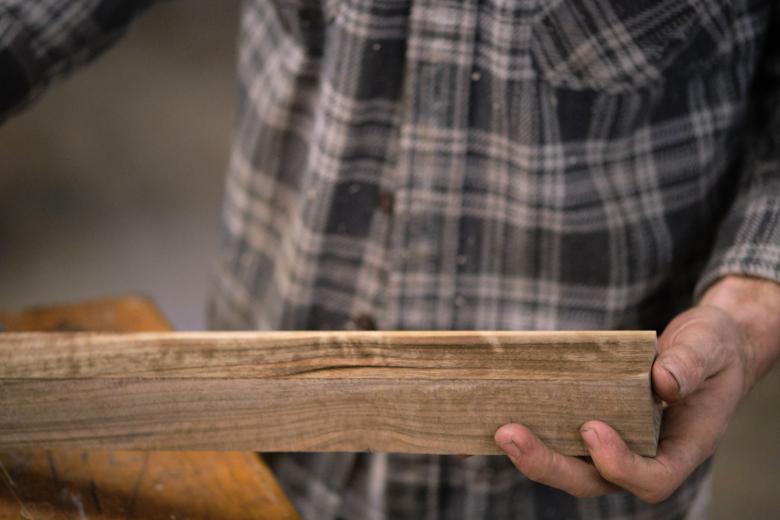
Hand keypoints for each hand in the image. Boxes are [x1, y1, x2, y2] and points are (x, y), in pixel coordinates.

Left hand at [495, 275, 779, 502]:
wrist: (702, 348)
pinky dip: (529, 434)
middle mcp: (643, 455)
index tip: (592, 429)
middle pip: (594, 480)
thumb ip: (691, 362)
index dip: (620, 465)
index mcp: (680, 448)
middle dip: (550, 464)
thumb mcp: (709, 346)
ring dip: (532, 453)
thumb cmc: (711, 350)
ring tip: (495, 429)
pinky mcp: (588, 428)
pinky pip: (558, 440)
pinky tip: (492, 420)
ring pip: (570, 467)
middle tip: (508, 434)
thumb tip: (665, 382)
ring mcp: (613, 446)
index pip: (652, 478)